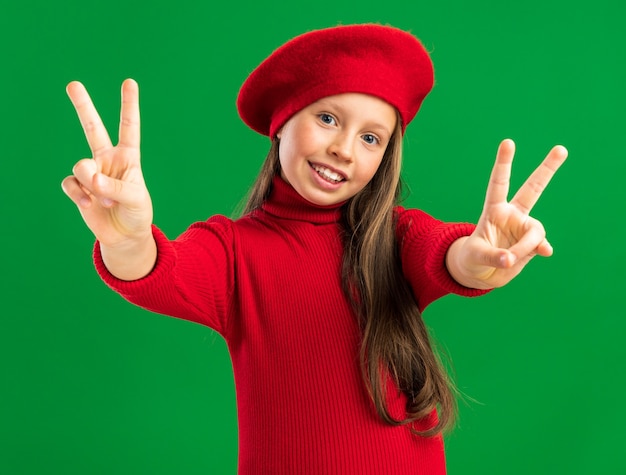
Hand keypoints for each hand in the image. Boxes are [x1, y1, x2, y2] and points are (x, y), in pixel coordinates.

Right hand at [62, 79, 152, 247]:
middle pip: (93, 128)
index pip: (129, 127)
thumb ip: (113, 187)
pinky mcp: (78, 187)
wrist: (124, 236)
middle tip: (72, 84)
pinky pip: (71, 183)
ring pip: (82, 166)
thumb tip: (90, 179)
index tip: (130, 82)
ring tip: (105, 200)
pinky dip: (79, 194)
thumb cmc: (136, 213)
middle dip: (83, 106)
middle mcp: (108, 160)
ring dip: (92, 184)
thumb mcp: (134, 199)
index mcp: (128, 157)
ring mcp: (91, 172)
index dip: (129, 105)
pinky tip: (89, 204)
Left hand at [446, 139, 567, 288]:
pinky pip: (539, 246)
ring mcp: (524, 229)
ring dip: (525, 247)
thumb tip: (511, 259)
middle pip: (533, 188)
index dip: (503, 164)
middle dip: (547, 169)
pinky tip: (544, 252)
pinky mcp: (533, 245)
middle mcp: (512, 215)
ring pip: (535, 232)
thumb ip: (493, 257)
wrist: (481, 274)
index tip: (508, 142)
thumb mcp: (475, 256)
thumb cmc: (472, 259)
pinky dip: (539, 249)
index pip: (499, 183)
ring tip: (509, 259)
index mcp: (494, 210)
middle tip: (562, 148)